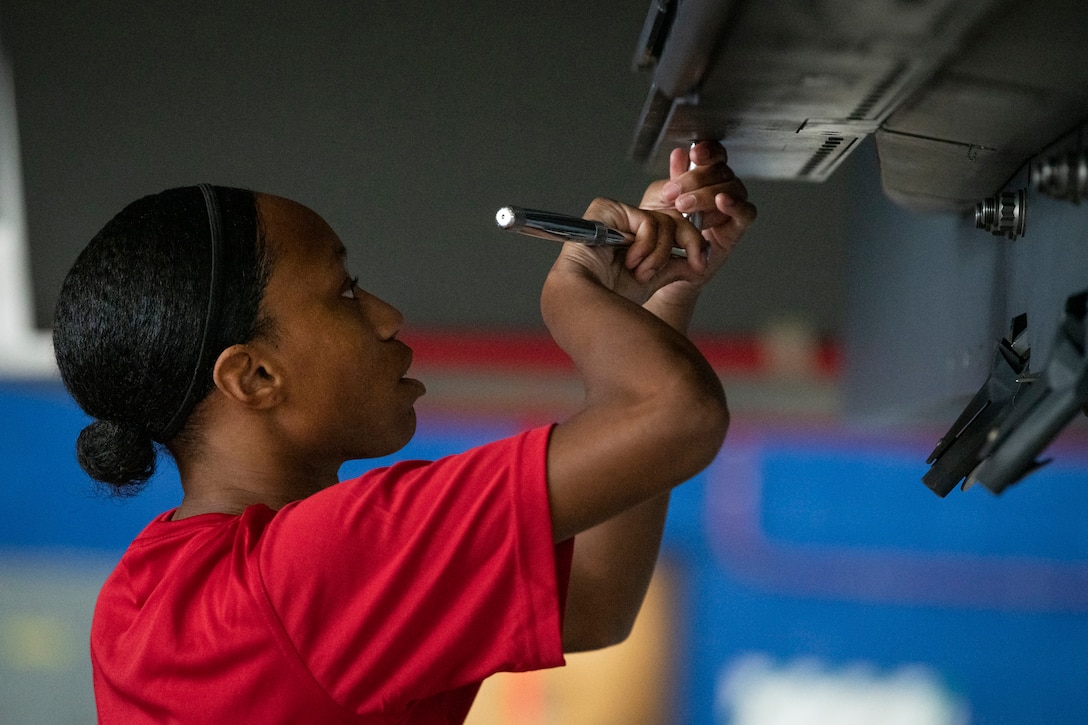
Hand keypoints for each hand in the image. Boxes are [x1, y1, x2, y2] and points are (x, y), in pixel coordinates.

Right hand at [555, 198, 706, 305]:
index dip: (693, 242)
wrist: (584, 300)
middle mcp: (627, 222)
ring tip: (641, 272)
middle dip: (687, 244)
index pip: (674, 227)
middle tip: (693, 264)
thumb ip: (676, 265)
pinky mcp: (608, 209)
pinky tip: (631, 262)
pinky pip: (646, 222)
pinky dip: (645, 247)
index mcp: (636, 237)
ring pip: (663, 222)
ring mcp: (617, 214)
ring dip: (658, 255)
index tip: (701, 265)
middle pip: (674, 219)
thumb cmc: (610, 296)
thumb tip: (702, 260)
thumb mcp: (654, 279)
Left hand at [640, 142, 756, 302]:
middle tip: (674, 193)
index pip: (714, 155)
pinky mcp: (736, 228)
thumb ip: (672, 178)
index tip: (694, 154)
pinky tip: (722, 201)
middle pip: (721, 171)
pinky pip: (746, 213)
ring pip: (732, 189)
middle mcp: (721, 188)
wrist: (665, 264)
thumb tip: (679, 154)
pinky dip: (735, 205)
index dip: (708, 151)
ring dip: (707, 195)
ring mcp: (731, 208)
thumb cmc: (666, 230)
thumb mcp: (660, 200)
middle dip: (695, 180)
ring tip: (684, 206)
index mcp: (705, 177)